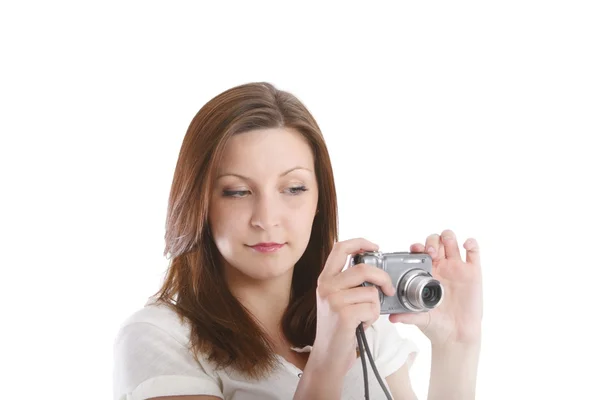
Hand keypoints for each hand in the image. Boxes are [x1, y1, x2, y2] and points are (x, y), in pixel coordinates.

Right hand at [310, 238, 395, 377]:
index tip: (375, 247)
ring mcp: (333, 300)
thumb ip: (348, 282)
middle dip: (383, 279)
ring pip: (371, 292)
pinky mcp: (343, 315)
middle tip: (389, 290)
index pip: (340, 248)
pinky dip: (373, 318)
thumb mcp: (336, 299)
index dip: (360, 242)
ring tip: (364, 316)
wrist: (328, 356)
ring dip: (375, 307)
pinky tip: (361, 325)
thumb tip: (373, 269)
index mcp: (325, 279)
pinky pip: (372, 308)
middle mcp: (326, 286)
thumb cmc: (338, 328)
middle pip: (363, 269)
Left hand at [389, 229, 482, 345]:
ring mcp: (457, 268)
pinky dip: (471, 243)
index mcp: (426, 273)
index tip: (415, 250)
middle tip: (430, 253)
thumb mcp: (420, 318)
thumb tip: (392, 318)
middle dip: (432, 242)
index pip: (420, 251)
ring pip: (452, 241)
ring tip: (445, 248)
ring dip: (447, 238)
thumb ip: (407, 316)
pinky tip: (466, 245)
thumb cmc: (436, 324)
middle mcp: (441, 267)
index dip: (417, 247)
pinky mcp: (473, 272)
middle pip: (435, 241)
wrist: (456, 335)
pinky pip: (474, 252)